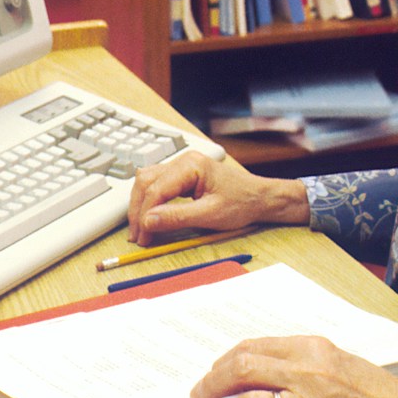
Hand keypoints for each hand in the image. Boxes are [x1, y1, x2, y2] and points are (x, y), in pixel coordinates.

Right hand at [126, 151, 308, 246]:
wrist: (260, 198)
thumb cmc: (242, 203)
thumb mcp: (210, 215)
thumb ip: (178, 217)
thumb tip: (148, 221)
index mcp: (191, 165)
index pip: (156, 189)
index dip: (145, 214)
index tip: (143, 236)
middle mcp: (183, 161)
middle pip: (146, 182)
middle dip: (138, 210)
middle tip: (138, 236)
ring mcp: (182, 166)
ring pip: (148, 182)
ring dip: (140, 205)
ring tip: (140, 229)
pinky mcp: (182, 175)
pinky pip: (157, 184)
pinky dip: (149, 201)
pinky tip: (148, 216)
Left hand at [190, 335, 397, 397]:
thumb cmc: (381, 397)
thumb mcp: (339, 362)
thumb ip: (302, 363)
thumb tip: (261, 373)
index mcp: (313, 349)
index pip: (252, 348)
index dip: (223, 363)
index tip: (212, 375)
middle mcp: (308, 373)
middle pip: (241, 369)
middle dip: (212, 385)